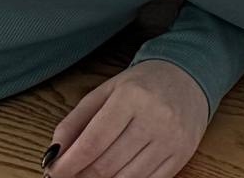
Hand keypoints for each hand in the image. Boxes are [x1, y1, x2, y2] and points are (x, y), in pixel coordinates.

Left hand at [49, 59, 209, 177]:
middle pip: (106, 165)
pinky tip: (116, 175)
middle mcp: (155, 117)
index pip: (92, 143)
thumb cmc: (142, 85)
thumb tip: (53, 156)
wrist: (190, 75)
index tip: (54, 172)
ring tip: (92, 174)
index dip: (67, 165)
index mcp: (132, 96)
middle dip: (81, 176)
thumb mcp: (105, 92)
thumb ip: (74, 122)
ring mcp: (171, 138)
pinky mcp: (183, 153)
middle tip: (71, 174)